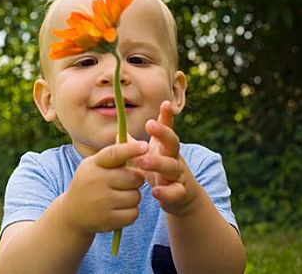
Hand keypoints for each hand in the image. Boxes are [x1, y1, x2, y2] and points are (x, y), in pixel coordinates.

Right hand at [62, 141, 146, 234]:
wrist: (72, 213)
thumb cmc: (90, 184)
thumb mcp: (95, 166)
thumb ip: (115, 156)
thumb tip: (139, 144)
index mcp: (94, 164)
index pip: (114, 154)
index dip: (130, 149)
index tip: (145, 146)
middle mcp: (96, 181)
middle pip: (133, 177)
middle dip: (136, 180)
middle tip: (127, 182)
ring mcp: (101, 202)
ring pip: (136, 196)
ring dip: (133, 197)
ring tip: (120, 197)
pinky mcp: (107, 220)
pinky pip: (134, 213)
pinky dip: (131, 212)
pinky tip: (119, 209)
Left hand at [134, 100, 200, 216]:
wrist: (182, 198)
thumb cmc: (160, 173)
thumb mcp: (148, 157)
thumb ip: (134, 146)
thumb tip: (118, 133)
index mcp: (164, 147)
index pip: (167, 128)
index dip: (166, 116)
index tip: (165, 103)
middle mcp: (174, 157)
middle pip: (172, 142)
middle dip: (162, 133)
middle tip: (149, 124)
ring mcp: (179, 174)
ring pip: (172, 166)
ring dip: (158, 163)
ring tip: (141, 161)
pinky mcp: (181, 192)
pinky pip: (176, 192)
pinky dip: (167, 192)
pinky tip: (155, 192)